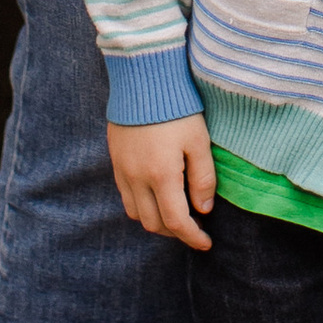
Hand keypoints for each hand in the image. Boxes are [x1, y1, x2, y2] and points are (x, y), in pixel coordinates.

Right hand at [108, 112, 214, 250]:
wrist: (142, 79)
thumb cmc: (176, 108)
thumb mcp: (199, 140)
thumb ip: (203, 178)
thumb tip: (203, 209)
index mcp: (161, 174)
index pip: (176, 221)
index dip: (192, 237)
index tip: (206, 243)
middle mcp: (137, 178)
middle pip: (154, 223)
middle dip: (175, 232)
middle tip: (194, 227)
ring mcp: (122, 170)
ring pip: (136, 214)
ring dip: (157, 221)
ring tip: (176, 214)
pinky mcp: (115, 161)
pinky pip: (125, 196)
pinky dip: (142, 206)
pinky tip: (157, 196)